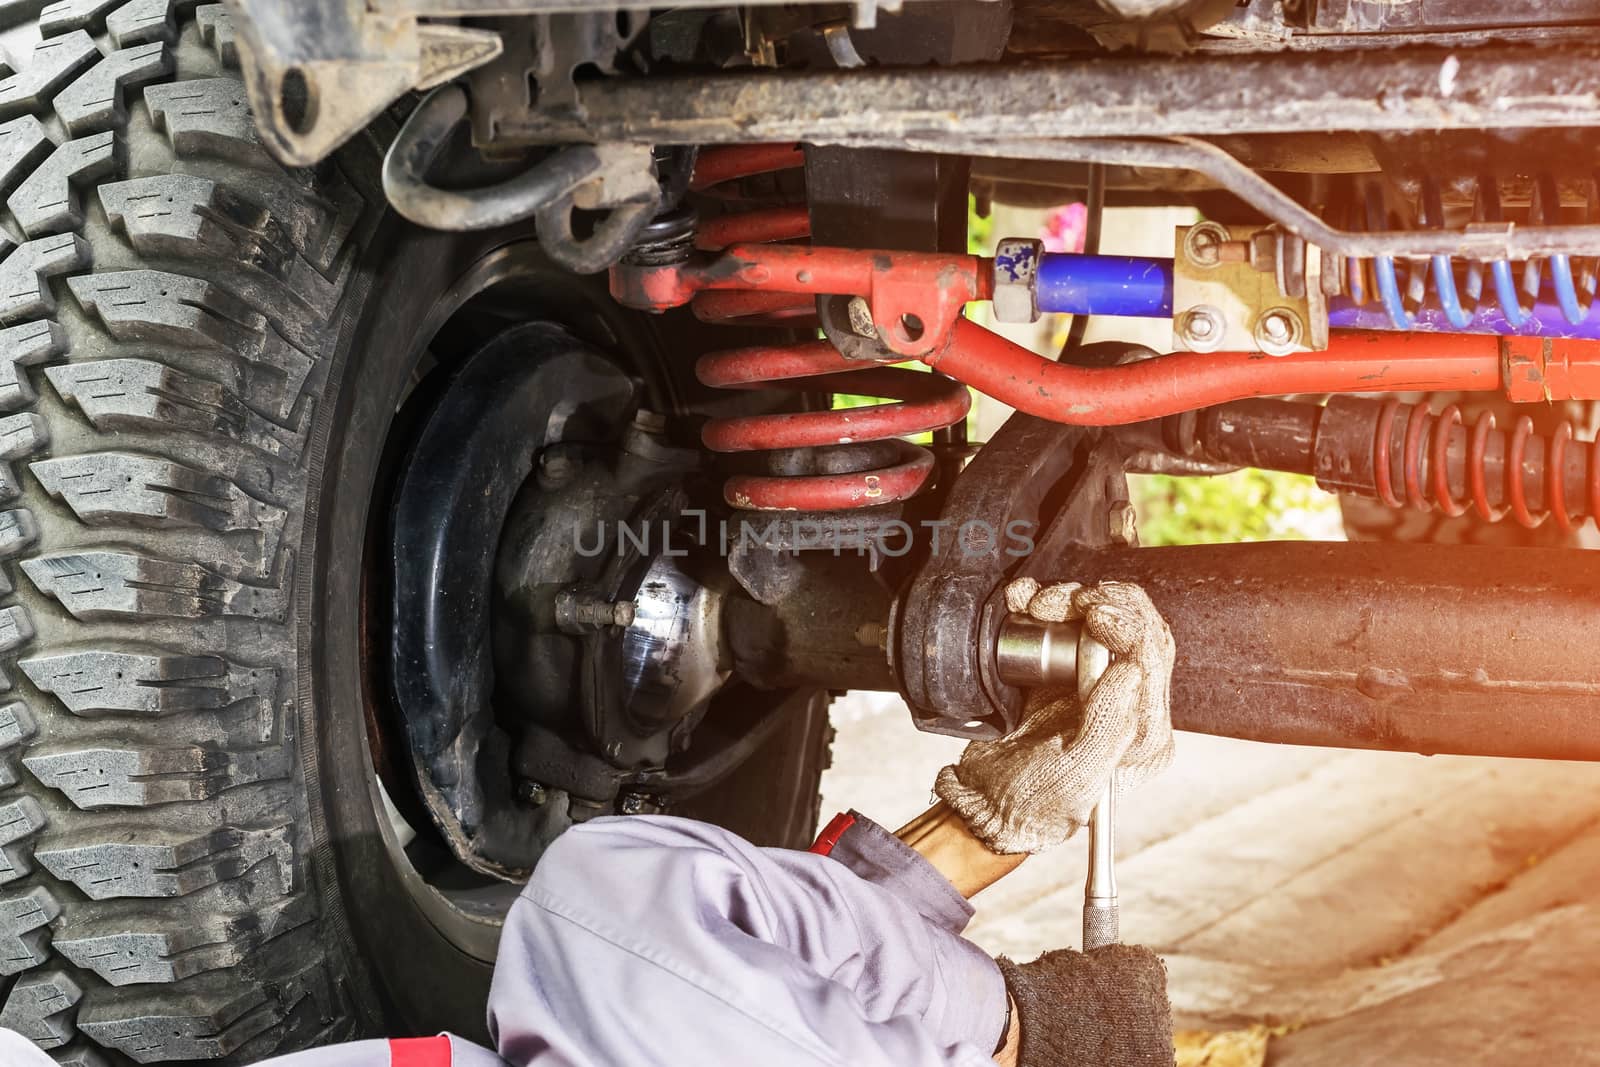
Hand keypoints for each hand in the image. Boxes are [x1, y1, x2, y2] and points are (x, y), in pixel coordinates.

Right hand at [934, 578, 1175, 853]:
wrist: (985, 805)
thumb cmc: (1031, 805)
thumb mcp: (1074, 780)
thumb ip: (1107, 728)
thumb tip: (1130, 672)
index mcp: (1144, 734)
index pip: (1153, 661)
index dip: (1129, 626)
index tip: (1094, 613)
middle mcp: (1126, 703)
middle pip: (1138, 630)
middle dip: (1103, 604)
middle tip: (1068, 602)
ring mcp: (1093, 683)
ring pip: (1104, 618)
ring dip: (1068, 601)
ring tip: (1036, 607)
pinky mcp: (1060, 671)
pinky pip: (1064, 624)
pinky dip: (1043, 604)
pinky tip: (1022, 605)